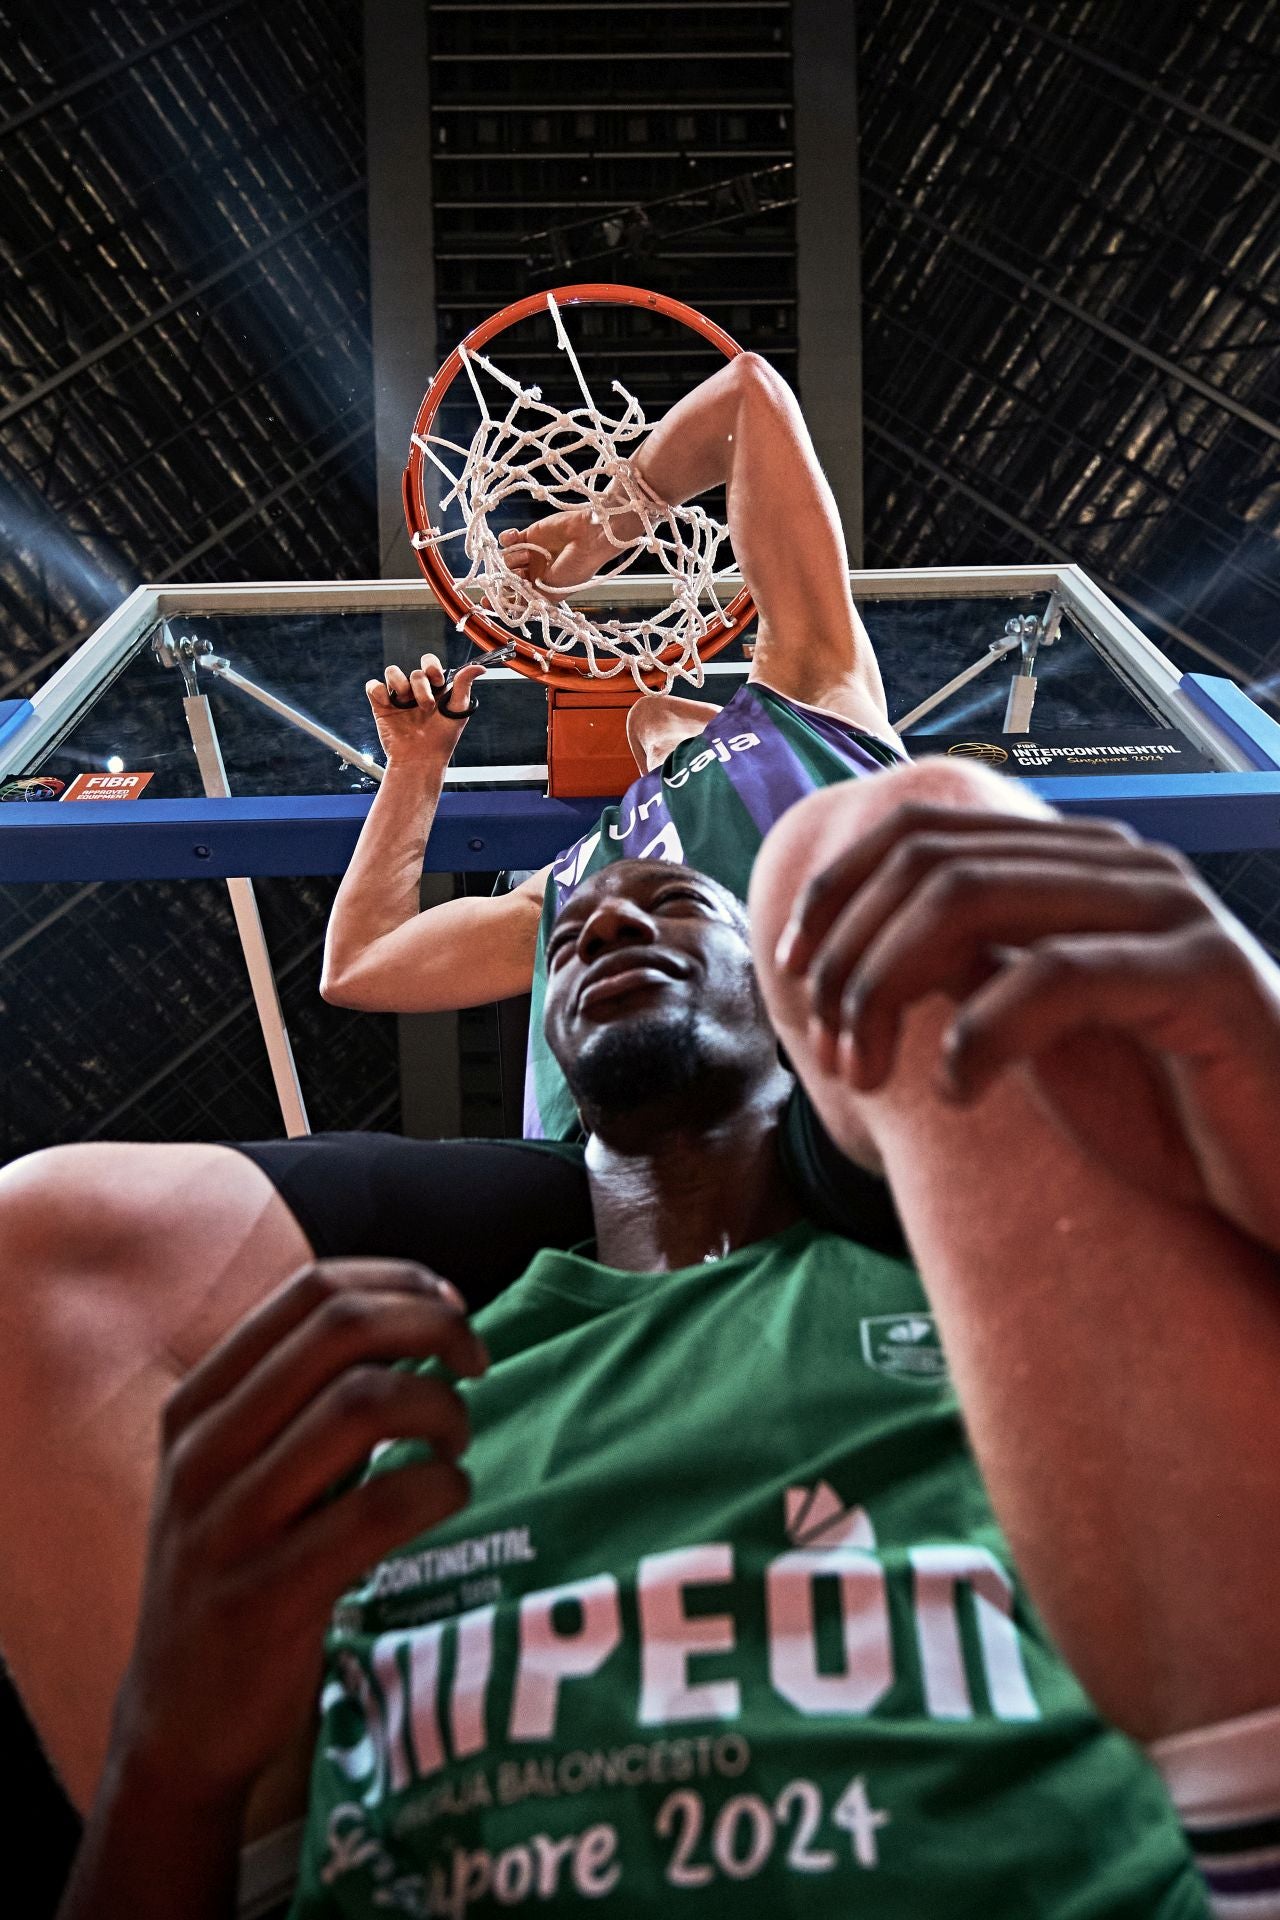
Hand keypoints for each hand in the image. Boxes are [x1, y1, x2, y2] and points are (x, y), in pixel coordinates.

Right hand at [108, 1260, 486, 1812]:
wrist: (178, 1722)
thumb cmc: (239, 1571)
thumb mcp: (240, 1469)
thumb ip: (305, 1397)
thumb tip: (422, 1316)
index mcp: (197, 1405)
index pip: (309, 1291)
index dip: (399, 1284)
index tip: (450, 1308)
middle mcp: (201, 1452)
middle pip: (340, 1331)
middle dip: (433, 1328)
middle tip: (475, 1363)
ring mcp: (228, 1526)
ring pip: (362, 1405)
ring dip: (439, 1409)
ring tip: (456, 1442)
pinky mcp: (266, 1598)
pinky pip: (378, 1508)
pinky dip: (437, 1485)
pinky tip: (447, 1494)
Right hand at [364, 653, 486, 765]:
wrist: (421, 760)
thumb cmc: (442, 739)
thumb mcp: (458, 710)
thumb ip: (464, 685)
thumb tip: (480, 667)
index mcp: (434, 688)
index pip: (429, 662)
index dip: (432, 666)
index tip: (438, 681)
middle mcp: (416, 690)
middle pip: (415, 672)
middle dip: (421, 687)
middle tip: (427, 707)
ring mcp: (398, 698)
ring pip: (392, 671)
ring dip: (399, 683)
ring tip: (406, 703)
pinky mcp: (382, 706)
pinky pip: (373, 686)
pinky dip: (378, 690)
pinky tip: (389, 704)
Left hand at [498, 493, 643, 595]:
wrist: (589, 537)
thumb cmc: (577, 568)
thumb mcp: (553, 592)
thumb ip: (531, 598)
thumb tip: (511, 604)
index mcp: (540, 590)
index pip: (515, 597)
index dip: (502, 598)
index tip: (488, 600)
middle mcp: (533, 574)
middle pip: (506, 578)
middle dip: (504, 578)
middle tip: (508, 574)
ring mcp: (530, 555)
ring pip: (505, 560)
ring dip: (510, 558)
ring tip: (526, 554)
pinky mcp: (529, 536)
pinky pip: (508, 540)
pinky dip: (507, 539)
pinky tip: (514, 537)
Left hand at [777, 803, 1279, 1247]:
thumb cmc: (1163, 1108)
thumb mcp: (1039, 1029)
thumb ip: (971, 967)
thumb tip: (859, 944)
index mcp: (1077, 863)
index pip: (920, 833)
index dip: (834, 894)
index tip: (792, 973)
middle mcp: (1121, 865)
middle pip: (928, 863)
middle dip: (849, 956)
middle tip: (829, 1049)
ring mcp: (1168, 912)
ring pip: (970, 901)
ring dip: (886, 989)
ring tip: (869, 1072)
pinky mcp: (1203, 978)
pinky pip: (1055, 976)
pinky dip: (980, 1036)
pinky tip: (960, 1095)